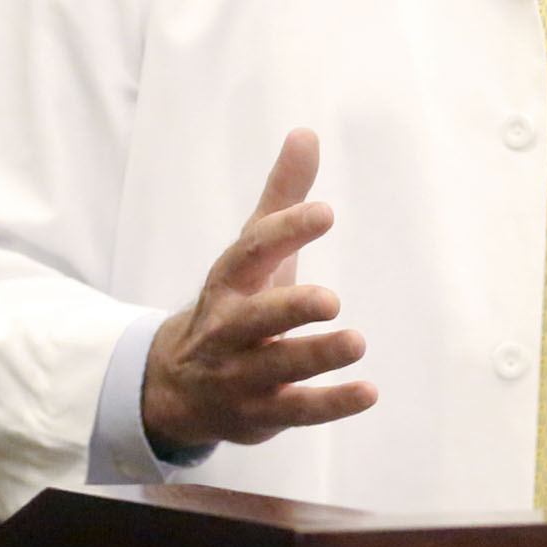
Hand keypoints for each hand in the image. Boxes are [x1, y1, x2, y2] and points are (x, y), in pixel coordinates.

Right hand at [140, 128, 377, 451]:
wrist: (178, 386)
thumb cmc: (232, 304)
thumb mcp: (252, 253)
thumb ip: (281, 197)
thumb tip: (306, 132)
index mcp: (229, 282)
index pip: (252, 252)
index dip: (286, 231)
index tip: (325, 212)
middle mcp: (229, 329)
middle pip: (256, 317)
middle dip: (291, 308)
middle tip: (332, 300)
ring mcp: (243, 375)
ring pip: (279, 367)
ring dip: (317, 356)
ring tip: (357, 342)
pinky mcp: (262, 413)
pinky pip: (297, 410)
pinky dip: (332, 404)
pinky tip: (368, 391)